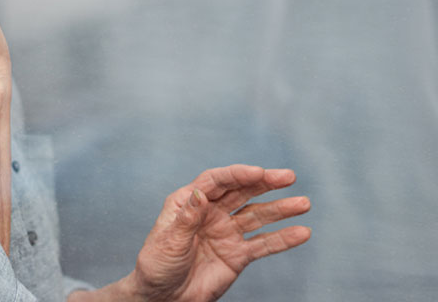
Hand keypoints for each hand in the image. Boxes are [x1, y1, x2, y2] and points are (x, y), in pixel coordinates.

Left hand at [128, 165, 310, 301]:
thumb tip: (200, 193)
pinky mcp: (237, 255)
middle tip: (288, 177)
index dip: (237, 174)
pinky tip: (302, 232)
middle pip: (241, 192)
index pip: (215, 181)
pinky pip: (263, 245)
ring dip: (280, 208)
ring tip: (303, 203)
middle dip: (264, 183)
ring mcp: (226, 232)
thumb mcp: (169, 241)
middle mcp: (210, 212)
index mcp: (188, 201)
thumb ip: (187, 219)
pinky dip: (283, 239)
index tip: (259, 172)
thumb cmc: (157, 265)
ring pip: (257, 215)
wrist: (164, 298)